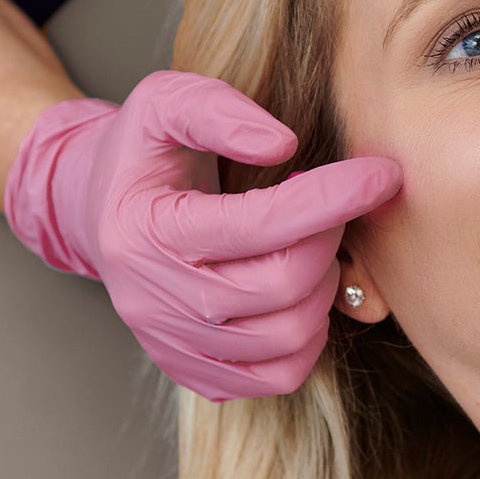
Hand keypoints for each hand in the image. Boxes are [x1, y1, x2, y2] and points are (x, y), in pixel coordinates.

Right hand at [5, 71, 402, 401]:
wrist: (96, 208)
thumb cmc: (144, 151)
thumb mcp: (164, 101)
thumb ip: (218, 111)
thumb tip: (282, 143)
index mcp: (146, 230)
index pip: (260, 224)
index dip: (333, 197)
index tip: (382, 173)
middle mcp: (154, 298)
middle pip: (281, 285)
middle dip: (327, 239)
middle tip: (330, 207)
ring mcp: (171, 343)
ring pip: (287, 337)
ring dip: (323, 286)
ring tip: (311, 245)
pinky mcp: (192, 370)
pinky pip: (275, 377)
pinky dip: (309, 339)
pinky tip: (303, 294)